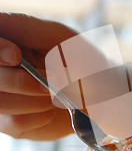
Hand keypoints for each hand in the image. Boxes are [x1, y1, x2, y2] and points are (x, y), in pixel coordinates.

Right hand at [0, 12, 76, 139]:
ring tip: (56, 94)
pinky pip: (12, 122)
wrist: (103, 98)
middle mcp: (0, 68)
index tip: (15, 56)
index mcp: (7, 42)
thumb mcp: (61, 38)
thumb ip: (26, 27)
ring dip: (33, 99)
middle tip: (55, 79)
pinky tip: (50, 109)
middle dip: (21, 80)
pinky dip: (38, 116)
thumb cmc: (83, 62)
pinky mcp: (9, 122)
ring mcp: (1, 96)